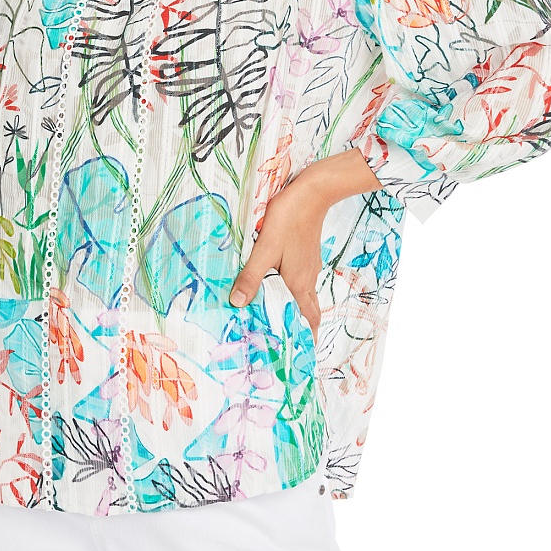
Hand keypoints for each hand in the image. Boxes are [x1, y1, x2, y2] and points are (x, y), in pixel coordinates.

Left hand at [228, 175, 326, 342]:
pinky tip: (282, 288)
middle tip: (294, 343)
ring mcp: (309, 266)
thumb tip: (238, 304)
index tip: (304, 356)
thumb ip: (251, 277)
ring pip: (306, 297)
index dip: (307, 338)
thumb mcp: (265, 249)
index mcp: (298, 283)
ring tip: (283, 321)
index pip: (307, 319)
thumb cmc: (289, 220)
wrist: (313, 194)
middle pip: (309, 311)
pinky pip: (303, 282)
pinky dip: (295, 294)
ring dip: (298, 311)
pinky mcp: (307, 255)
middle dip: (304, 329)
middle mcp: (307, 279)